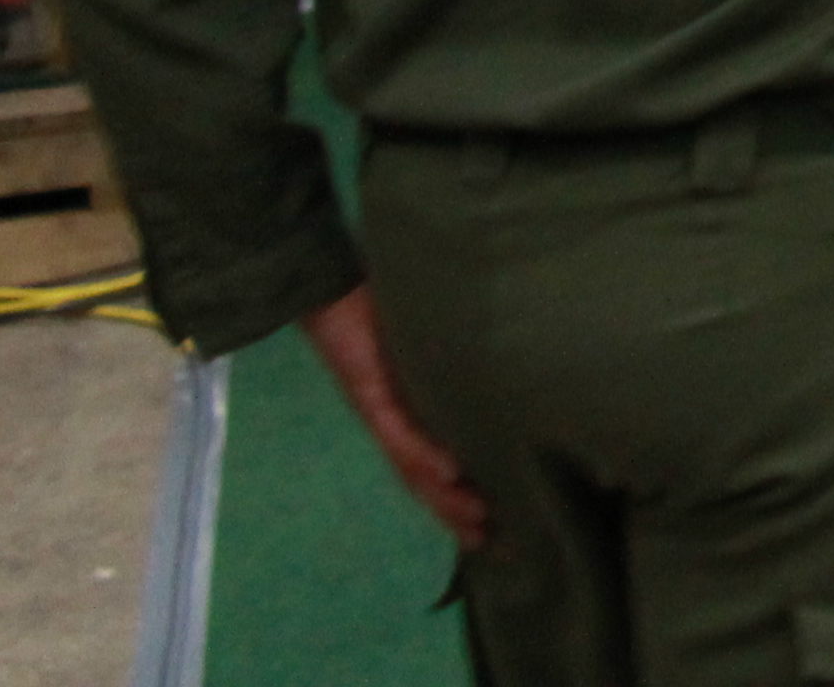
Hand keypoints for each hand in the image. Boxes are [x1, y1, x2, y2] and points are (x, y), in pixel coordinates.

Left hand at [300, 284, 488, 550]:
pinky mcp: (369, 394)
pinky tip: (450, 472)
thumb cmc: (379, 305)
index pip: (438, 463)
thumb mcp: (429, 336)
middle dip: (456, 515)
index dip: (461, 498)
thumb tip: (510, 359)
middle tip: (493, 545)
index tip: (497, 525)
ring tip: (479, 522)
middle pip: (425, 480)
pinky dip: (424, 454)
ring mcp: (382, 411)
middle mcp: (395, 423)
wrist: (323, 289)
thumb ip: (455, 355)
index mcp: (408, 413)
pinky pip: (399, 432)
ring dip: (444, 499)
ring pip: (413, 468)